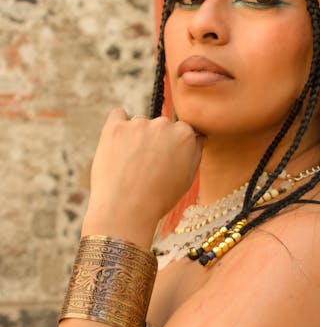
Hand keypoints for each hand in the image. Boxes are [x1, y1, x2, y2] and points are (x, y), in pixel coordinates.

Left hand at [82, 109, 203, 246]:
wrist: (125, 211)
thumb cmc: (159, 199)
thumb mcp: (188, 179)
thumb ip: (195, 152)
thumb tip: (198, 136)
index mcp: (185, 135)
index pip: (182, 130)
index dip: (173, 147)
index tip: (166, 161)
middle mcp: (164, 124)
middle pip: (161, 126)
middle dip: (156, 140)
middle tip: (147, 166)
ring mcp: (138, 123)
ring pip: (140, 124)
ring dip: (137, 137)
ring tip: (130, 166)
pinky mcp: (115, 127)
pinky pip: (118, 115)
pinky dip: (118, 124)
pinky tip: (117, 143)